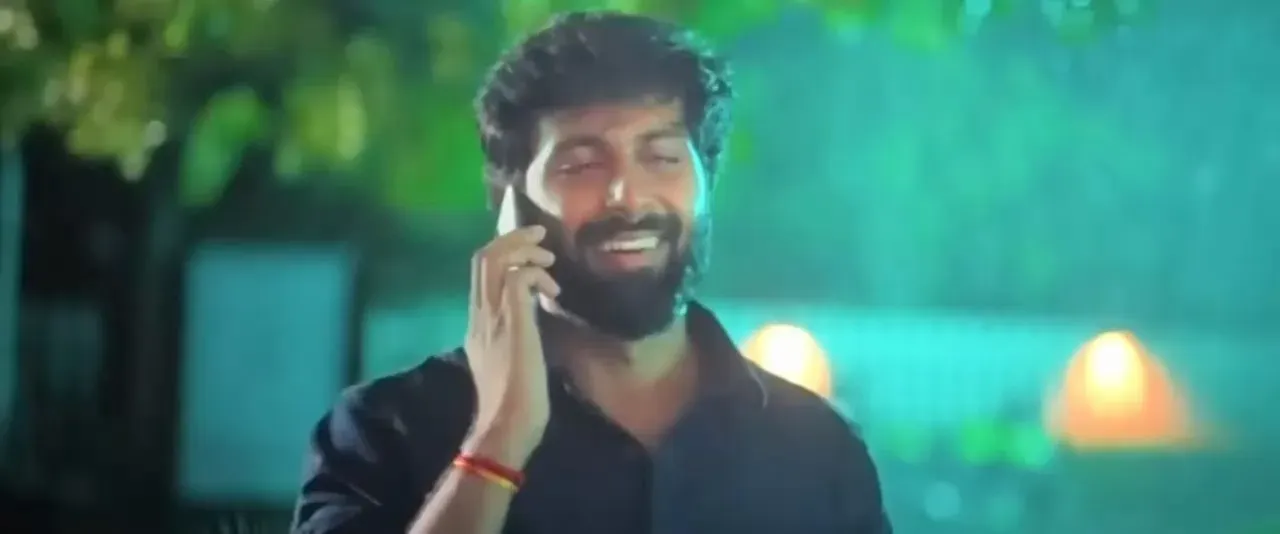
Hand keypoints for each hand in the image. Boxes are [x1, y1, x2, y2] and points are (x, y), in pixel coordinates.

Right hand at [462, 225, 559, 466]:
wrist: (508, 423)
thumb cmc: (514, 402)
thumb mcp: (507, 360)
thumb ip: (510, 335)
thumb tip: (528, 318)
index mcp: (476, 325)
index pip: (479, 274)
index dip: (502, 252)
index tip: (527, 251)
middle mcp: (478, 315)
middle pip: (481, 257)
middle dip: (512, 238)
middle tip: (540, 235)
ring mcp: (492, 317)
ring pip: (494, 259)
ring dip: (525, 249)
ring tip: (549, 260)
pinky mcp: (512, 320)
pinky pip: (515, 276)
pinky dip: (534, 271)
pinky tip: (551, 287)